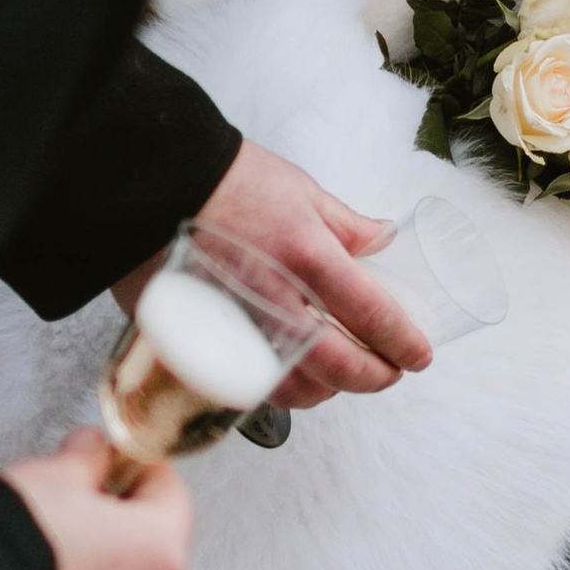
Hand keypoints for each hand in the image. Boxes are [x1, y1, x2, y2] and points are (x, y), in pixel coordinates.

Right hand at [7, 431, 192, 569]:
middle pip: (155, 549)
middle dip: (122, 525)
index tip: (112, 462)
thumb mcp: (51, 477)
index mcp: (160, 551)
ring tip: (55, 555)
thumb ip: (85, 458)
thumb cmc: (10, 551)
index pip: (169, 491)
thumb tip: (91, 452)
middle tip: (79, 506)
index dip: (136, 468)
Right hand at [118, 143, 433, 407]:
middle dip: (375, 377)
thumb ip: (346, 224)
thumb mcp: (300, 189)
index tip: (418, 354)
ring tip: (342, 377)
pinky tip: (291, 376)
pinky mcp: (202, 341)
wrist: (151, 184)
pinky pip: (249, 384)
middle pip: (340, 367)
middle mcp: (276, 300)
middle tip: (389, 372)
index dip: (404, 343)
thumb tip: (383, 240)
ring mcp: (237, 328)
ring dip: (328, 390)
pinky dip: (279, 389)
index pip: (373, 316)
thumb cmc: (223, 179)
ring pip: (295, 389)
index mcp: (308, 257)